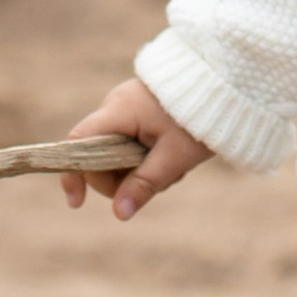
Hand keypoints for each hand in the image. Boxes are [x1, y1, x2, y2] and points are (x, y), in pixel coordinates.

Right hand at [58, 77, 214, 221]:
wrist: (224, 81)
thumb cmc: (199, 118)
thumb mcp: (174, 157)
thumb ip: (144, 184)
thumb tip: (119, 214)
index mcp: (118, 110)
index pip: (78, 143)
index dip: (73, 174)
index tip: (77, 204)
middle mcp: (115, 105)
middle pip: (98, 155)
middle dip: (122, 178)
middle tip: (159, 180)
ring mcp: (126, 106)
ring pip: (116, 153)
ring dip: (139, 169)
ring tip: (174, 164)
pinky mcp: (138, 111)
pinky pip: (129, 143)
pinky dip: (145, 158)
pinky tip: (172, 156)